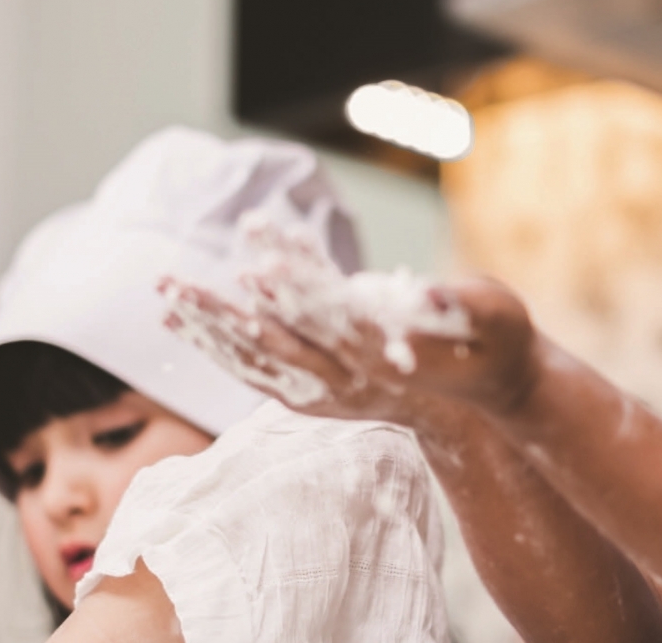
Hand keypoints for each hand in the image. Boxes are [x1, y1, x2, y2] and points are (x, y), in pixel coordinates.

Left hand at [160, 273, 542, 424]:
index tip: (251, 267)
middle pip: (279, 343)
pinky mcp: (328, 395)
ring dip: (213, 332)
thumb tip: (422, 292)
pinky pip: (267, 375)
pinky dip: (229, 351)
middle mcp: (357, 377)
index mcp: (394, 351)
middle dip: (224, 315)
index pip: (333, 319)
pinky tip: (196, 330)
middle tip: (171, 285)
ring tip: (164, 297)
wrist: (491, 393)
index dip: (294, 292)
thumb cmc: (498, 342)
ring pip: (263, 362)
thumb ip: (459, 302)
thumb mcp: (494, 314)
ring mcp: (340, 391)